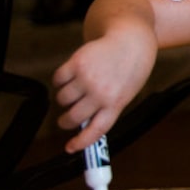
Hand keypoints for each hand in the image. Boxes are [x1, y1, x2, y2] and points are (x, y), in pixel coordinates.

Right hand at [51, 33, 156, 152]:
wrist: (132, 40)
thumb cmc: (129, 69)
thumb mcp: (125, 93)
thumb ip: (106, 108)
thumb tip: (82, 125)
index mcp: (116, 103)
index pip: (96, 131)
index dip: (81, 143)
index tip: (70, 148)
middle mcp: (101, 93)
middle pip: (72, 118)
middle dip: (66, 120)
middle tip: (67, 118)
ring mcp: (88, 78)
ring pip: (62, 99)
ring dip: (65, 98)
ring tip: (77, 89)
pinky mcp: (76, 63)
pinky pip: (57, 80)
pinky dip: (60, 80)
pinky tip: (72, 75)